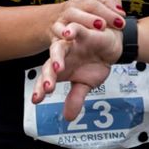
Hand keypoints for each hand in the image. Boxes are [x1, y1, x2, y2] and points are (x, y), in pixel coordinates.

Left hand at [32, 0, 126, 119]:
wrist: (112, 47)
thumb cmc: (94, 63)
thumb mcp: (86, 84)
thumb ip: (75, 98)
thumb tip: (67, 118)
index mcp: (59, 69)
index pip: (46, 79)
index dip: (40, 89)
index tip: (36, 100)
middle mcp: (61, 56)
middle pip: (49, 65)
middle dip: (48, 77)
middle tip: (49, 88)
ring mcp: (70, 44)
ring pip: (58, 48)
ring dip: (57, 56)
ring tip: (58, 66)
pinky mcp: (82, 33)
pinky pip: (75, 30)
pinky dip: (71, 31)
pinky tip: (68, 34)